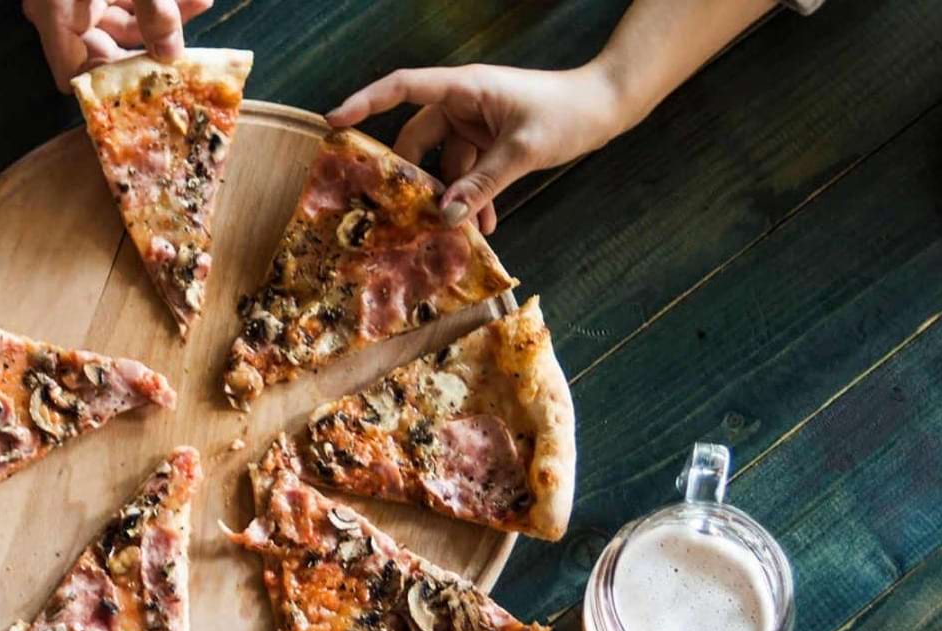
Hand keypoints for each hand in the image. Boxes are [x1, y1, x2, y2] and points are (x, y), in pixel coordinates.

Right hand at [23, 0, 213, 90]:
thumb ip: (154, 10)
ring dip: (160, 18)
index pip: (77, 77)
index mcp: (55, 16)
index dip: (112, 89)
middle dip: (151, 48)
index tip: (153, 87)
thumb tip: (172, 53)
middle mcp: (61, 11)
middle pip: (105, 50)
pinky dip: (151, 1)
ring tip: (199, 5)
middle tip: (188, 52)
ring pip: (120, 21)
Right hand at [326, 64, 633, 233]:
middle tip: (404, 211)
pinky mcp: (490, 141)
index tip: (335, 121)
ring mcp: (476, 123)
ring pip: (446, 163)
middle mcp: (463, 102)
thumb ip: (482, 184)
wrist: (606, 106)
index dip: (366, 102)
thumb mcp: (522, 151)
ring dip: (451, 197)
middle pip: (419, 138)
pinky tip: (483, 226)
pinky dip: (472, 196)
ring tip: (457, 231)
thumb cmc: (567, 113)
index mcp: (464, 88)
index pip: (403, 88)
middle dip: (415, 177)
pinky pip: (469, 172)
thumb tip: (446, 215)